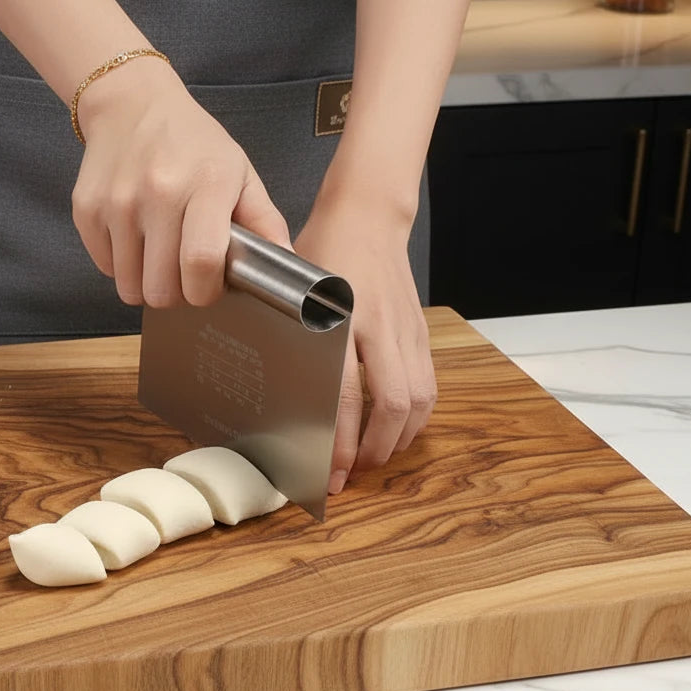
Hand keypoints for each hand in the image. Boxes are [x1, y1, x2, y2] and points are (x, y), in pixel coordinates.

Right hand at [71, 58, 291, 306]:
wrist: (132, 104)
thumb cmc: (193, 143)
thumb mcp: (240, 172)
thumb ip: (265, 222)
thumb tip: (290, 264)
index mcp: (206, 185)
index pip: (200, 264)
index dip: (205, 292)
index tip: (208, 286)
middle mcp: (158, 193)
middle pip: (161, 288)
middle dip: (176, 294)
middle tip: (182, 273)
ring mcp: (117, 202)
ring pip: (129, 287)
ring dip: (146, 282)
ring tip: (159, 256)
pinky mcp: (87, 209)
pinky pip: (105, 268)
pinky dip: (121, 265)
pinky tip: (135, 239)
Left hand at [293, 199, 436, 492]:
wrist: (367, 217)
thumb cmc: (320, 253)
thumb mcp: (293, 292)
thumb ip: (286, 337)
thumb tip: (263, 396)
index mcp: (339, 319)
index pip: (344, 393)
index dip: (339, 440)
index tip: (328, 470)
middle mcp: (378, 328)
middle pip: (392, 404)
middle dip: (373, 450)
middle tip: (350, 474)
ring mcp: (405, 330)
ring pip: (418, 400)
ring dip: (397, 439)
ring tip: (372, 459)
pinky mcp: (420, 331)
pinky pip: (427, 384)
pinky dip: (415, 417)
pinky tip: (395, 430)